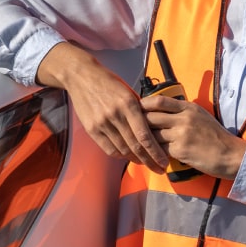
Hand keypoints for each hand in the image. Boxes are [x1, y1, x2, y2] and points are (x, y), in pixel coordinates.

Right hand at [36, 43, 167, 171]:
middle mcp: (115, 115)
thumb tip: (152, 127)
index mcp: (128, 104)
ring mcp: (102, 123)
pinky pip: (109, 148)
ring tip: (145, 163)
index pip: (145, 136)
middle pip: (135, 146)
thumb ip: (139, 109)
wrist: (81, 76)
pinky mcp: (91, 128)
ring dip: (135, 159)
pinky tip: (128, 155)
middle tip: (159, 169)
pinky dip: (120, 154)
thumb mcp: (127, 91)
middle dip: (149, 161)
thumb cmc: (108, 82)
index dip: (156, 152)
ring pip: (122, 149)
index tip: (164, 162)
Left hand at [142, 94, 245, 180]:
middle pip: (151, 117)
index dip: (144, 104)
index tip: (137, 109)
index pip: (159, 101)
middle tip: (130, 127)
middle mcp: (183, 118)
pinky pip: (159, 149)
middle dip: (138, 123)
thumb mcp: (201, 116)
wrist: (230, 155)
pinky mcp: (180, 150)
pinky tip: (148, 155)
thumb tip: (162, 112)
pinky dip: (152, 152)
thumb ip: (183, 112)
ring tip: (135, 142)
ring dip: (143, 139)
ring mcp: (181, 134)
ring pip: (152, 134)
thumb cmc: (215, 136)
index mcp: (188, 107)